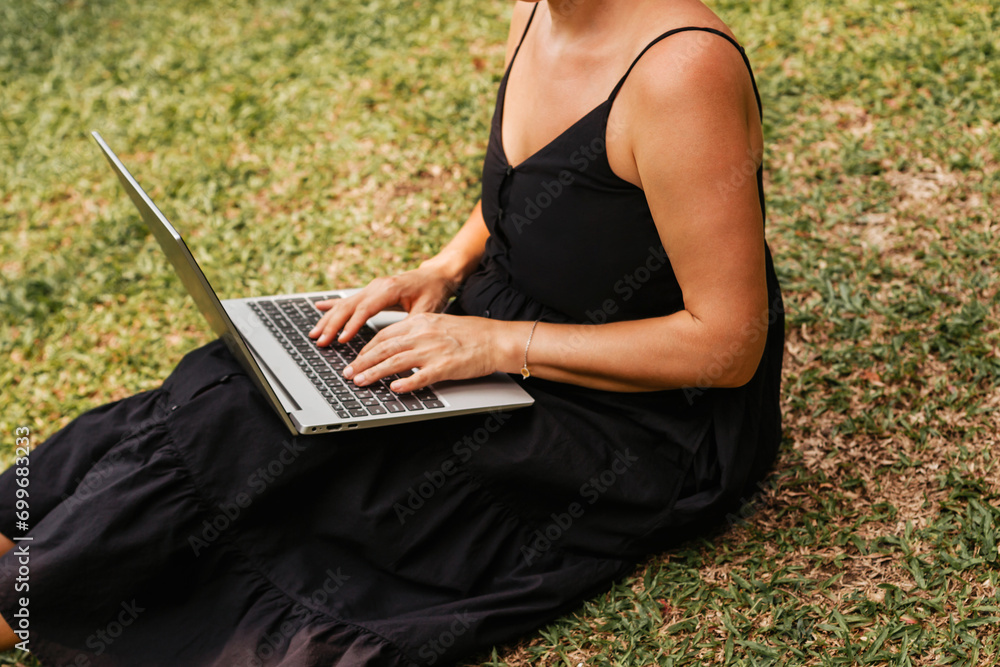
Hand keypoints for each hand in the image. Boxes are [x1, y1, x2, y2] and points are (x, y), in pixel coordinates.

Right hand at [308, 266, 456, 345]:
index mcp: (389, 289)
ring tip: (315, 334)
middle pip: (349, 306)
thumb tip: (400, 342)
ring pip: (345, 304)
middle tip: (320, 341)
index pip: (365, 308)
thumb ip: (412, 324)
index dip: (352, 325)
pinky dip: (333, 305)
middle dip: (332, 325)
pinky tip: (319, 307)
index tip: (341, 339)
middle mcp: (377, 286)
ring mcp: (372, 287)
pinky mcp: (371, 291)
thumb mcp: (428, 309)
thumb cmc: (433, 291)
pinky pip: (349, 300)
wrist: (435, 275)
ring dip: (328, 319)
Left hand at [343, 313, 516, 392]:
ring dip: (374, 373)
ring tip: (360, 382)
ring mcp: (433, 351)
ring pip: (395, 363)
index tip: (356, 358)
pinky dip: (405, 384)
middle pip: (383, 349)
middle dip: (362, 362)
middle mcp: (422, 334)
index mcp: (419, 321)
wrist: (495, 339)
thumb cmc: (469, 334)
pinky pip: (420, 377)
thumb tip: (394, 345)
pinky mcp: (444, 367)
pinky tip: (394, 390)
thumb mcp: (437, 324)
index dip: (366, 348)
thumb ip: (415, 332)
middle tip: (348, 373)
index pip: (384, 335)